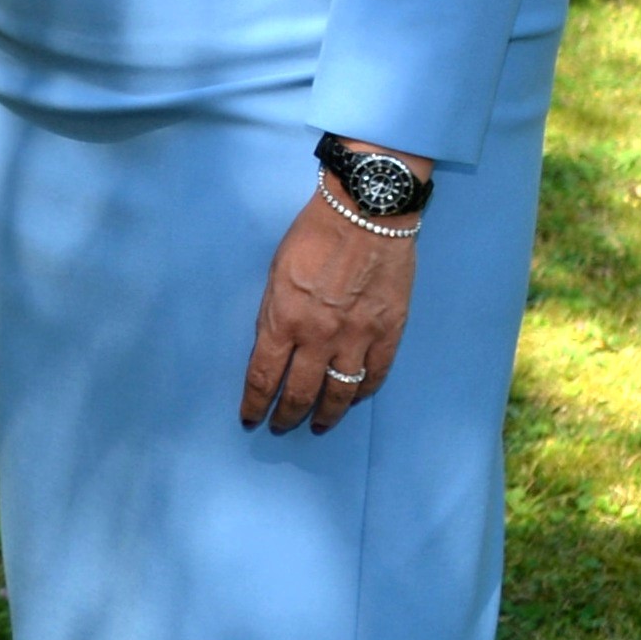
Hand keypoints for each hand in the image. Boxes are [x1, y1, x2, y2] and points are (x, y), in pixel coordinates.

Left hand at [242, 161, 421, 432]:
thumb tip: (274, 344)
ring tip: (318, 425)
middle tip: (282, 427)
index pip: (264, 376)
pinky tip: (353, 399)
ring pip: (340, 392)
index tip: (251, 418)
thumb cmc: (313, 234)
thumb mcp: (276, 273)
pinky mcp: (389, 331)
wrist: (367, 212)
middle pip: (301, 392)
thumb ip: (275, 313)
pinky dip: (362, 392)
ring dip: (327, 414)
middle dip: (288, 415)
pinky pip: (375, 374)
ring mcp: (358, 337)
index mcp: (284, 319)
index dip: (256, 403)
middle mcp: (319, 336)